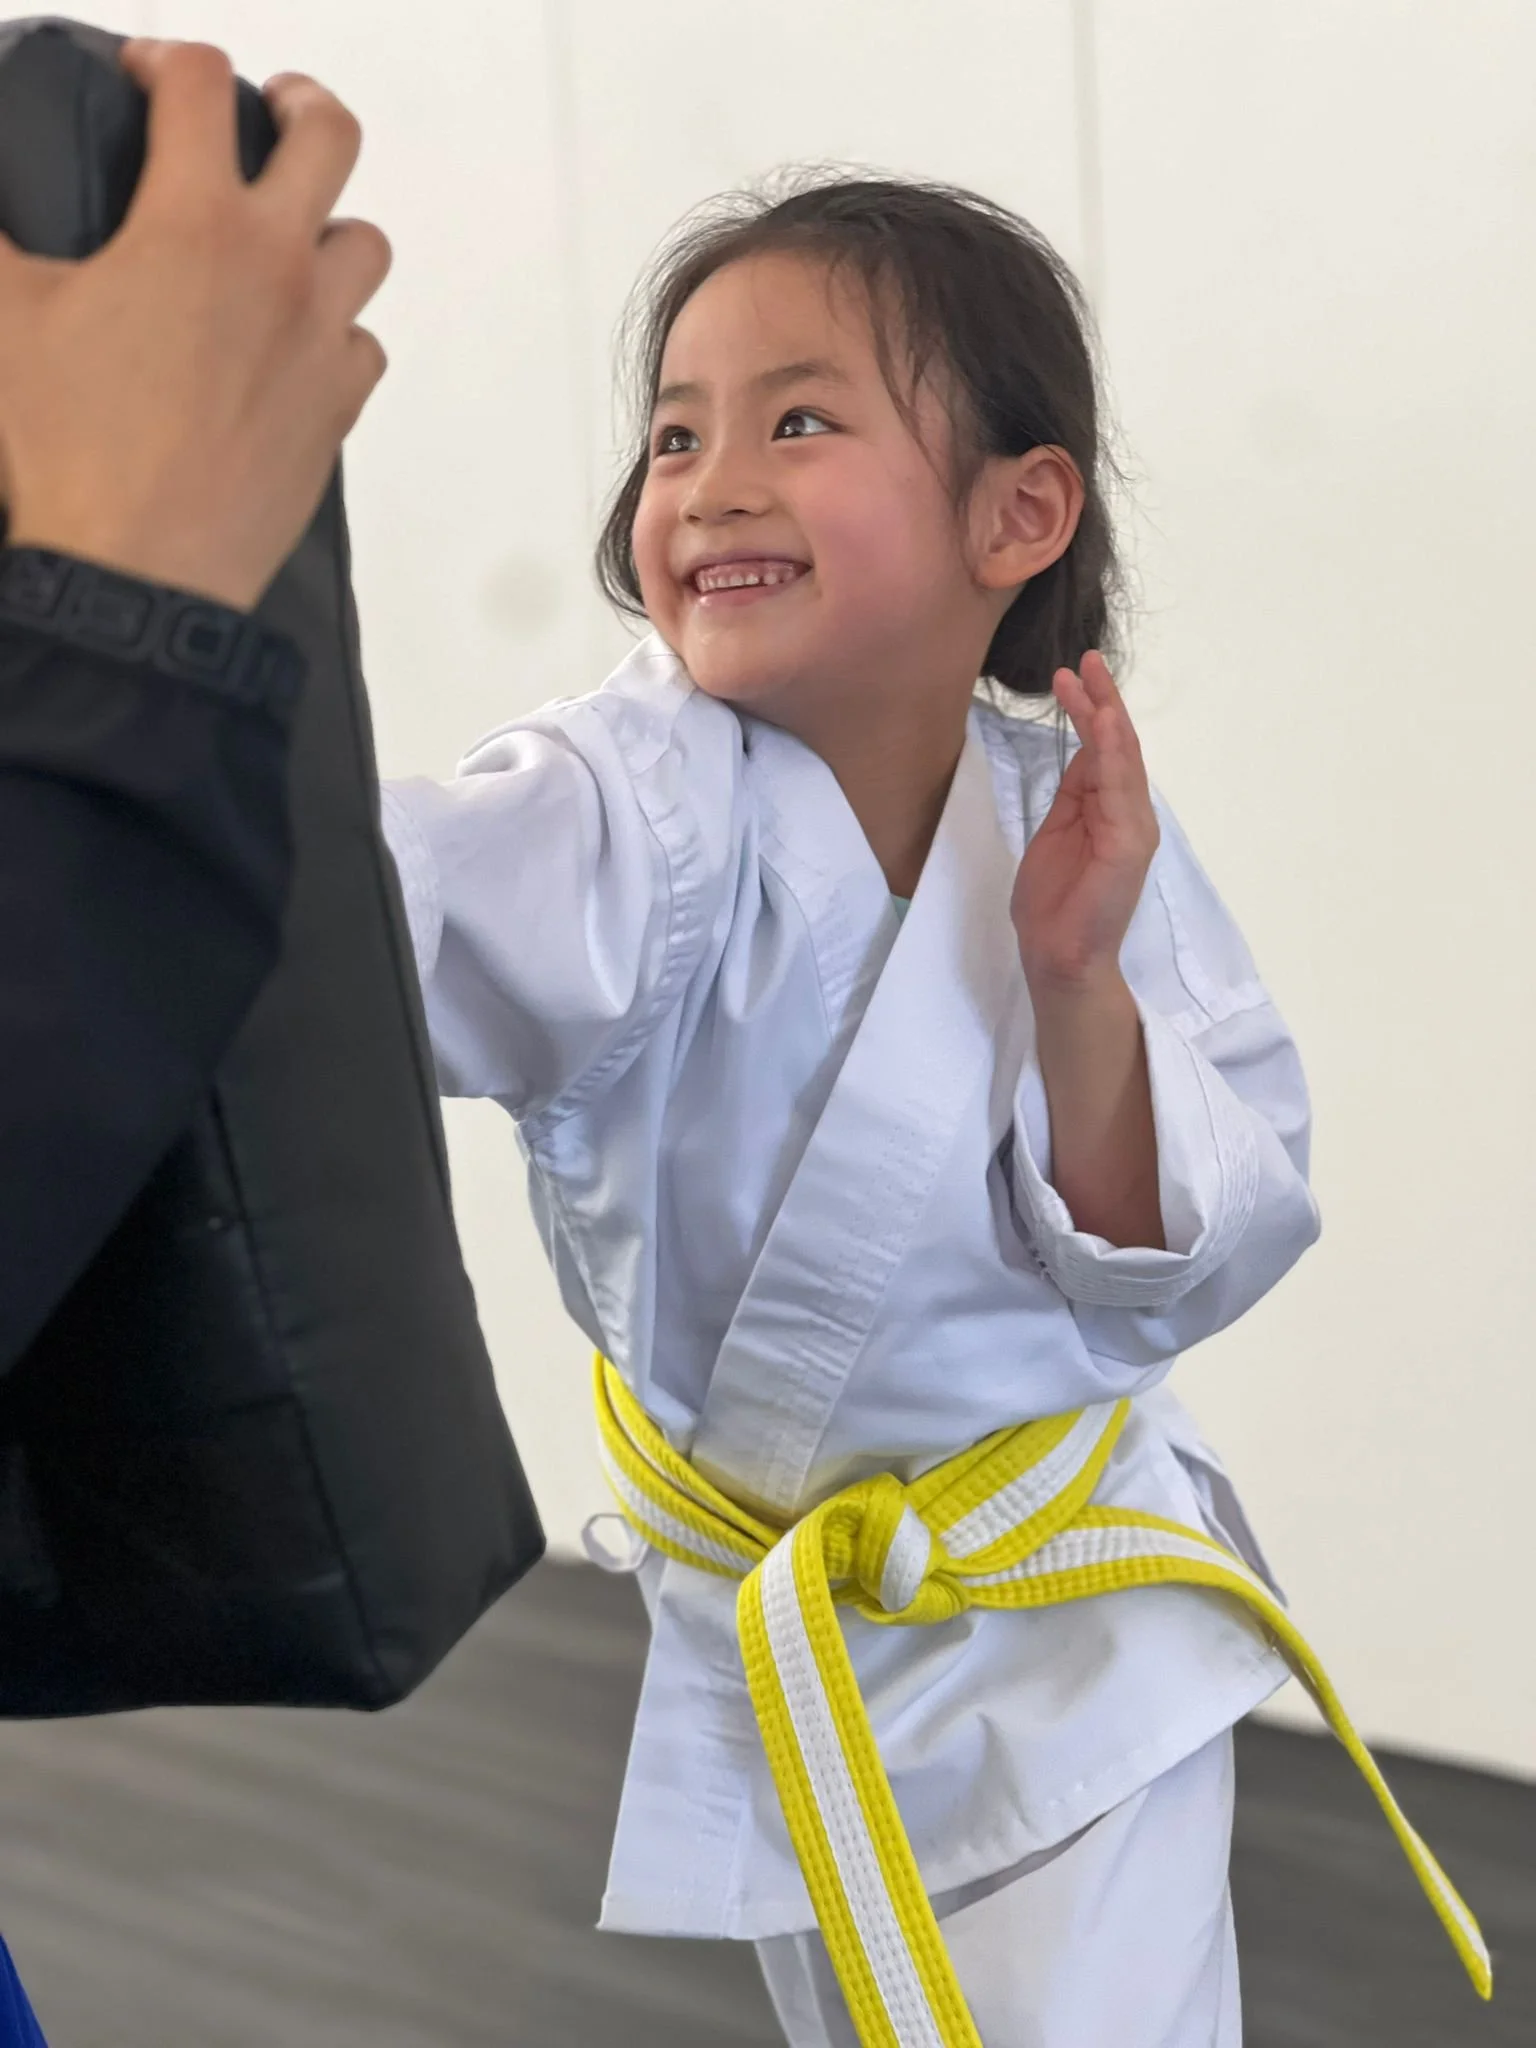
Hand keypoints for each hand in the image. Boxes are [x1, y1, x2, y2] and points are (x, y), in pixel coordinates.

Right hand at [0, 39, 391, 611]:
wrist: (142, 569)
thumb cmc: (72, 446)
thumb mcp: (3, 318)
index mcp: (195, 223)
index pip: (201, 84)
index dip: (166, 60)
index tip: (145, 78)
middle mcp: (279, 267)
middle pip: (331, 137)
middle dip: (300, 106)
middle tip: (272, 114)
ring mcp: (320, 338)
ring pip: (364, 244)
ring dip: (328, 228)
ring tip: (286, 242)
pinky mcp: (338, 407)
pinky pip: (363, 343)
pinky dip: (334, 331)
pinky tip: (292, 345)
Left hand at [1010, 651, 1159, 991]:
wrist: (1058, 956)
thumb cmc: (1053, 903)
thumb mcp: (1057, 832)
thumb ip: (1074, 795)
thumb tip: (1082, 752)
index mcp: (1111, 811)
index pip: (1106, 750)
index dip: (1092, 710)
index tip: (1072, 676)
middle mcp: (1130, 814)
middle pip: (1120, 745)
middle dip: (1102, 700)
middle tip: (1083, 660)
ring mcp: (1134, 828)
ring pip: (1123, 759)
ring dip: (1105, 716)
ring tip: (1086, 679)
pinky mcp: (1129, 845)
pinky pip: (1120, 790)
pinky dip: (1111, 754)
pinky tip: (1100, 723)